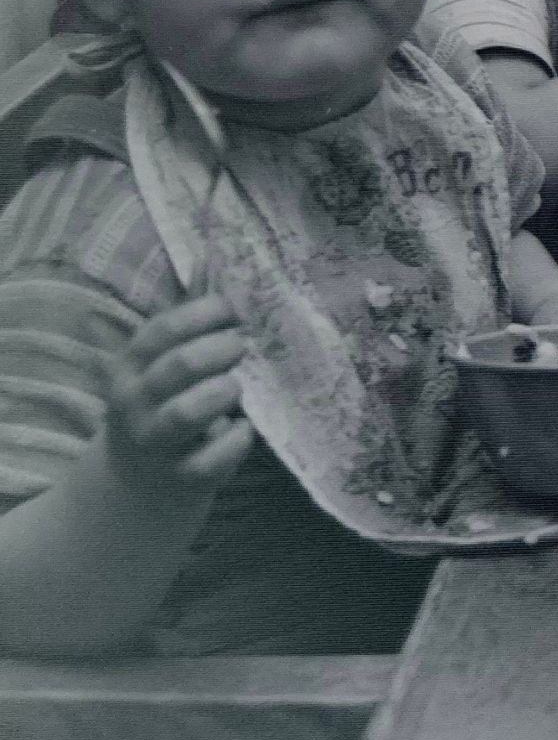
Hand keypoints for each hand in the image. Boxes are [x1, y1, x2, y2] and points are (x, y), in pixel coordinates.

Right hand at [103, 293, 254, 490]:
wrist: (137, 482)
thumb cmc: (163, 404)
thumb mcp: (163, 363)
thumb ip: (190, 318)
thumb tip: (212, 258)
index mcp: (131, 365)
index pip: (163, 329)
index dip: (205, 313)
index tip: (234, 312)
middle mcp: (135, 402)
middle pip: (179, 366)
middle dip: (220, 350)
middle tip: (241, 349)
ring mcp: (155, 441)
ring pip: (186, 413)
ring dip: (222, 393)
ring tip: (235, 388)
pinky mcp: (180, 476)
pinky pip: (210, 459)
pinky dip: (236, 441)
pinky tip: (243, 429)